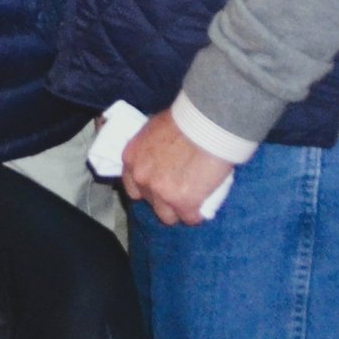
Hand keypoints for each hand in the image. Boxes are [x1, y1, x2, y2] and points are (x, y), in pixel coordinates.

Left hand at [121, 109, 235, 227]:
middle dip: (164, 200)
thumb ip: (151, 147)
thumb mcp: (154, 129)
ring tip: (194, 202)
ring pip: (168, 216)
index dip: (148, 188)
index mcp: (131, 159)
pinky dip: (198, 214)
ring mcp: (161, 193)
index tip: (161, 186)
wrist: (207, 124)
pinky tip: (204, 208)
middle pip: (151, 203)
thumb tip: (159, 154)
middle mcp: (142, 178)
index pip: (133, 186)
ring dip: (180, 211)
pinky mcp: (184, 203)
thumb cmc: (185, 119)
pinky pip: (191, 218)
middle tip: (181, 190)